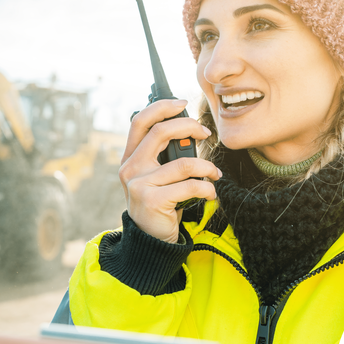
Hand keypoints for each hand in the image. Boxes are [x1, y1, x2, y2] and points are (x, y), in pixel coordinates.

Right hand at [119, 99, 220, 242]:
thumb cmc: (160, 204)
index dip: (161, 107)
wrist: (151, 240)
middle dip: (189, 127)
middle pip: (161, 132)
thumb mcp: (157, 176)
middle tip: (206, 133)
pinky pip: (190, 185)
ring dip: (207, 167)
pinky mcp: (152, 200)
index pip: (140, 121)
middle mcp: (130, 168)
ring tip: (214, 174)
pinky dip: (207, 188)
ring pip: (183, 163)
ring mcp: (139, 184)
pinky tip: (210, 194)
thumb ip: (164, 155)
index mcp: (130, 157)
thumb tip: (190, 131)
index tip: (183, 103)